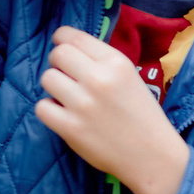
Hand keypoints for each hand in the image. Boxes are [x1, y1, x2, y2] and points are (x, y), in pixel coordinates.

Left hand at [34, 27, 189, 193]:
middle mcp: (98, 78)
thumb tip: (69, 47)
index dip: (62, 41)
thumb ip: (103, 61)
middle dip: (58, 64)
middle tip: (67, 78)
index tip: (64, 50)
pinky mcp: (71, 128)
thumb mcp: (130, 77)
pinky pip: (42, 107)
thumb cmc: (143, 115)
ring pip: (47, 78)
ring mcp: (83, 103)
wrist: (152, 156)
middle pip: (57, 54)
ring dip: (54, 87)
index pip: (72, 37)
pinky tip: (63, 115)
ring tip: (67, 98)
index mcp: (116, 62)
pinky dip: (49, 111)